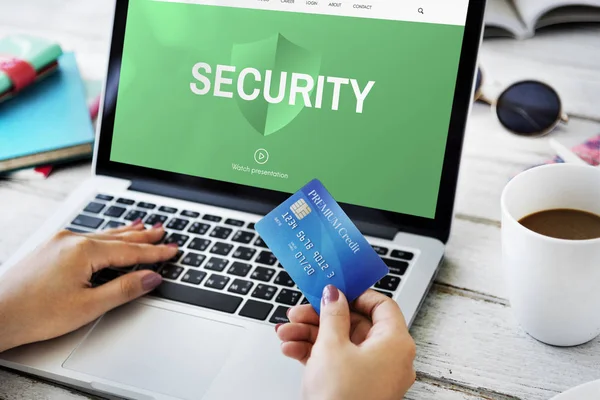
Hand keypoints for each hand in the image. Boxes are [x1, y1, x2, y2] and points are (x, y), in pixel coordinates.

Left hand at [0, 221, 177, 352]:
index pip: (130, 251)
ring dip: (126, 233)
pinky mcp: (51, 247)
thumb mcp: (87, 306)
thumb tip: (151, 278)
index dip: (155, 252)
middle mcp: (72, 240)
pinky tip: (109, 235)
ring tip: (144, 227)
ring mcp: (60, 241)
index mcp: (84, 251)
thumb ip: (123, 289)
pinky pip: (88, 237)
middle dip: (144, 237)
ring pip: (103, 235)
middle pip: (118, 237)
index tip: (172, 250)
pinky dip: (106, 236)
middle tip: (164, 231)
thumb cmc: (34, 313)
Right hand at [276, 287, 415, 399]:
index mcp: (395, 342)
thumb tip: (334, 294)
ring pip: (342, 343)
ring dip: (310, 335)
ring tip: (285, 333)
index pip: (382, 305)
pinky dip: (315, 354)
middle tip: (298, 312)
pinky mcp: (357, 387)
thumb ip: (332, 314)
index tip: (333, 290)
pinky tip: (291, 349)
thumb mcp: (331, 347)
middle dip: (320, 317)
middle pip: (355, 324)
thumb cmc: (342, 399)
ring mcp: (374, 375)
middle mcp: (389, 358)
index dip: (355, 294)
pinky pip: (338, 362)